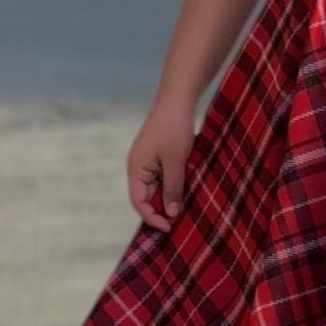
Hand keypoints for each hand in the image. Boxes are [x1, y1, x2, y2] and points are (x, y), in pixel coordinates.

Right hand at [127, 93, 197, 229]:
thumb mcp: (175, 161)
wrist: (178, 98)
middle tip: (181, 221)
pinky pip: (165, 176)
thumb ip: (173, 188)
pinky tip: (189, 188)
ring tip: (187, 207)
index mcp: (136, 169)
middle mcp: (139, 167)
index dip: (152, 217)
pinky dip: (175, 184)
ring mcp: (149, 160)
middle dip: (162, 209)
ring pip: (158, 187)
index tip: (170, 228)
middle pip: (147, 196)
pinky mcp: (160, 154)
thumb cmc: (174, 128)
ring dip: (171, 196)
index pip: (139, 202)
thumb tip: (171, 213)